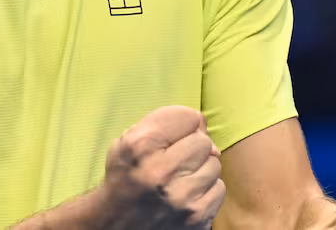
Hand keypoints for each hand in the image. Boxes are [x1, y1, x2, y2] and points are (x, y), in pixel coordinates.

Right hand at [96, 105, 225, 228]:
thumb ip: (163, 122)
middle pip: (204, 142)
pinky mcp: (197, 218)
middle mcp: (161, 172)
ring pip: (214, 165)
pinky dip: (206, 191)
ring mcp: (182, 198)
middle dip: (192, 149)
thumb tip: (202, 124)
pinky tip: (188, 195)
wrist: (116, 226)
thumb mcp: (127, 141)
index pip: (189, 117)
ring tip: (181, 179)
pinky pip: (219, 189)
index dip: (181, 126)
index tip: (172, 138)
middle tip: (176, 161)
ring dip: (200, 170)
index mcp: (141, 146)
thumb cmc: (125, 178)